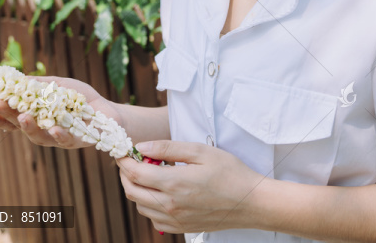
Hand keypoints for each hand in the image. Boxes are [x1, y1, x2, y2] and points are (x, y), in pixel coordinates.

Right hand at [0, 76, 121, 148]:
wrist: (108, 111)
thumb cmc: (82, 99)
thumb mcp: (60, 85)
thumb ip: (41, 85)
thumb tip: (19, 79)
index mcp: (38, 118)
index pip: (15, 120)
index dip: (0, 118)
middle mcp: (44, 131)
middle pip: (22, 127)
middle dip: (8, 118)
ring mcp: (59, 138)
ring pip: (40, 138)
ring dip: (29, 128)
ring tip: (22, 117)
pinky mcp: (77, 142)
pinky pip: (66, 141)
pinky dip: (59, 136)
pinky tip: (53, 128)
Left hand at [115, 140, 265, 233]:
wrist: (251, 202)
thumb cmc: (230, 173)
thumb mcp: (200, 151)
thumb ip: (168, 148)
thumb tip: (142, 147)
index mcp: (173, 184)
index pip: (134, 173)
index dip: (124, 160)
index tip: (123, 150)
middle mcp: (170, 206)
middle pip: (131, 191)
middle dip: (125, 174)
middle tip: (132, 161)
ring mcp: (175, 220)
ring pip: (140, 206)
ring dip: (136, 189)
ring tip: (148, 174)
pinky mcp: (181, 228)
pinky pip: (154, 219)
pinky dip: (148, 205)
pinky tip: (160, 193)